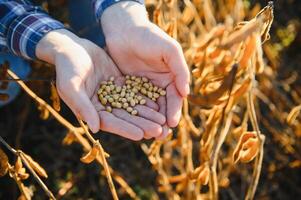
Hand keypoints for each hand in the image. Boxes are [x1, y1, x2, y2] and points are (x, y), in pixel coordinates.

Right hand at [36, 29, 164, 139]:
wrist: (72, 48)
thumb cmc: (67, 67)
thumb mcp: (72, 86)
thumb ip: (83, 106)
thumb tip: (95, 129)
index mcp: (91, 110)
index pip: (111, 123)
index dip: (126, 129)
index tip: (141, 135)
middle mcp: (103, 106)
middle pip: (125, 117)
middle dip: (142, 124)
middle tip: (158, 131)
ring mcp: (113, 95)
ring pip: (133, 106)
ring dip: (147, 114)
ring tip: (163, 120)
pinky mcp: (120, 84)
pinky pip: (134, 92)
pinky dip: (146, 98)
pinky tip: (159, 103)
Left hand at [101, 2, 189, 137]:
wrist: (124, 29)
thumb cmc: (149, 37)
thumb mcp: (169, 50)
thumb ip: (180, 70)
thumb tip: (187, 93)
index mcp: (171, 77)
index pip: (175, 98)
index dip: (174, 111)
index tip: (172, 123)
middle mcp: (159, 85)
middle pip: (162, 107)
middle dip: (163, 122)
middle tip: (161, 136)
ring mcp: (143, 87)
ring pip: (148, 109)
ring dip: (149, 122)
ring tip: (149, 136)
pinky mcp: (128, 88)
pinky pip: (131, 103)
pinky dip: (134, 115)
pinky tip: (133, 125)